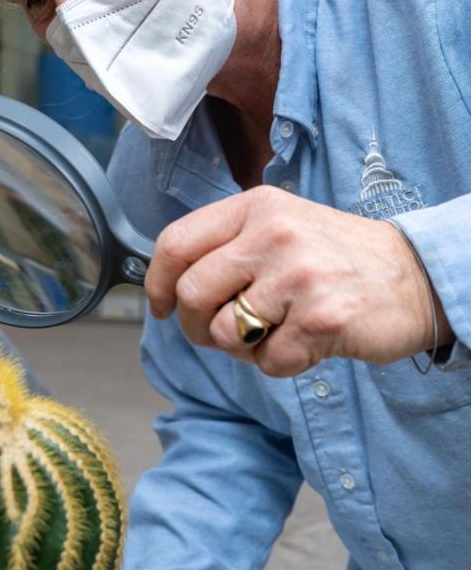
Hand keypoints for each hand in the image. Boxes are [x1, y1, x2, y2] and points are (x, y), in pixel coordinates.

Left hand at [145, 185, 451, 376]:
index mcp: (256, 207)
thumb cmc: (335, 256)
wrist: (413, 275)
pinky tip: (305, 342)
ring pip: (226, 333)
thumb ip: (228, 243)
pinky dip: (279, 363)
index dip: (156, 283)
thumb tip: (169, 284)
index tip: (161, 307)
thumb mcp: (281, 224)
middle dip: (196, 326)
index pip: (176, 243)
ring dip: (242, 348)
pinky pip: (268, 362)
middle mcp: (274, 234)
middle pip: (191, 294)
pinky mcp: (321, 320)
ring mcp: (298, 277)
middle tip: (220, 332)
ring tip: (274, 331)